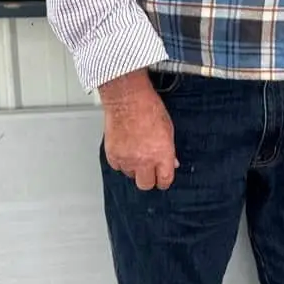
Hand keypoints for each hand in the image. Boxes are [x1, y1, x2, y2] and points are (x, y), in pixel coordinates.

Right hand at [99, 69, 178, 189]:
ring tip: (135, 151)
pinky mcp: (112, 155)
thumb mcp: (168, 129)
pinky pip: (117, 166)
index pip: (164, 180)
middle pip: (145, 185)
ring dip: (133, 167)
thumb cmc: (148, 107)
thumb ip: (169, 150)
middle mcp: (144, 160)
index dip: (164, 180)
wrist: (126, 98)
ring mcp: (126, 159)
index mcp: (161, 154)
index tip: (162, 178)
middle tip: (149, 169)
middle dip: (148, 178)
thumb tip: (171, 162)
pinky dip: (121, 160)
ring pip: (130, 175)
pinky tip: (125, 148)